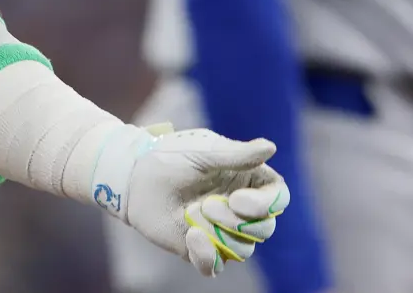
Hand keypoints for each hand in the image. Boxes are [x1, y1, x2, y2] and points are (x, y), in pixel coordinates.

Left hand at [94, 123, 289, 277]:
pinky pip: (215, 266)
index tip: (239, 200)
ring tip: (192, 214)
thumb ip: (237, 156)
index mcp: (247, 181)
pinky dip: (207, 256)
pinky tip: (191, 236)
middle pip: (264, 229)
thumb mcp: (204, 152)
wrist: (134, 175)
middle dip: (237, 221)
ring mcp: (221, 231)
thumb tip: (271, 147)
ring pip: (243, 249)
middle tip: (207, 205)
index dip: (266, 205)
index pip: (278, 199)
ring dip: (219, 234)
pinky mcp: (200, 249)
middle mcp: (239, 209)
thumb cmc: (171, 156)